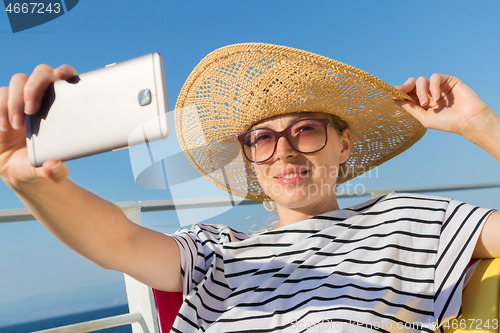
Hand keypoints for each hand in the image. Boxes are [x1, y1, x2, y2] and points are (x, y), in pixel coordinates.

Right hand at [0, 64, 76, 187]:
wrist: (18, 170)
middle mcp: (42, 97)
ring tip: (16, 126)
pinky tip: (3, 126)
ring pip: (18, 81)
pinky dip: (0, 106)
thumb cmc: (40, 165)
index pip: (67, 77)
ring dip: (14, 101)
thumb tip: (55, 167)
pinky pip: (0, 94)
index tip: (61, 76)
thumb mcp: (48, 173)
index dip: (66, 70)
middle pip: (40, 73)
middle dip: (34, 88)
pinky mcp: (2, 104)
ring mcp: (21, 98)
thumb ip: (54, 172)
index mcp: (62, 106)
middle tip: (31, 111)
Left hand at [396, 74, 493, 140]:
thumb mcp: (424, 118)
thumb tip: (394, 100)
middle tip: (402, 91)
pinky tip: (436, 97)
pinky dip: (433, 86)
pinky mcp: (448, 80)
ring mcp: (438, 86)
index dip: (399, 91)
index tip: (393, 92)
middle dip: (405, 86)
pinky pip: (435, 77)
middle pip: (412, 83)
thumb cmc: (447, 122)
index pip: (407, 93)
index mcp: (421, 102)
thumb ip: (410, 108)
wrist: (469, 120)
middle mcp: (428, 93)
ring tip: (426, 103)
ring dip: (421, 91)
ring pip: (421, 80)